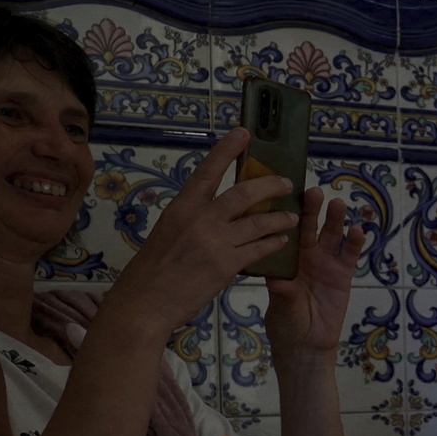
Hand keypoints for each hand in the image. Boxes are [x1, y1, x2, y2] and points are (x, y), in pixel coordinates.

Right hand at [97, 129, 298, 342]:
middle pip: (244, 192)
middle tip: (286, 183)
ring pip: (259, 221)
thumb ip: (194, 219)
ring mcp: (214, 240)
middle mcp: (199, 218)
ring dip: (280, 217)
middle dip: (270, 185)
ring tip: (292, 217)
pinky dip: (274, 243)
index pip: (208, 170)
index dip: (227, 149)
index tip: (244, 133)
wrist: (144, 302)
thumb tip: (220, 212)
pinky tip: (282, 241)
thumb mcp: (168, 232)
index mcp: (181, 207)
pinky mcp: (227, 264)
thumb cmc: (153, 270)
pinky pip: (259, 248)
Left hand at [260, 186, 370, 359]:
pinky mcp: (343, 274)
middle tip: (313, 191)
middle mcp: (304, 257)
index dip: (285, 214)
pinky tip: (357, 229)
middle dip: (311, 210)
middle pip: (309, 228)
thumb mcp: (281, 308)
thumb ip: (283, 292)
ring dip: (334, 219)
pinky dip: (354, 242)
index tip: (283, 196)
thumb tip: (276, 279)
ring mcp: (325, 263)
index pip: (284, 232)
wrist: (308, 346)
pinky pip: (349, 254)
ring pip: (331, 236)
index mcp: (284, 260)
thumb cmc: (287, 325)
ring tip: (338, 203)